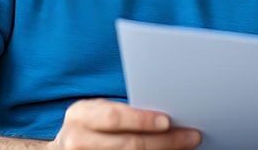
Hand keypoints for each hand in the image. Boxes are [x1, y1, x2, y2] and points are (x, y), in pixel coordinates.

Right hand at [48, 99, 201, 149]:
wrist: (66, 147)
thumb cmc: (92, 125)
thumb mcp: (98, 111)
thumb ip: (125, 111)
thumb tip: (169, 113)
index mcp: (80, 115)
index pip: (114, 118)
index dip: (142, 120)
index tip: (168, 121)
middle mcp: (77, 140)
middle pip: (127, 144)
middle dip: (164, 141)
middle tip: (191, 137)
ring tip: (184, 147)